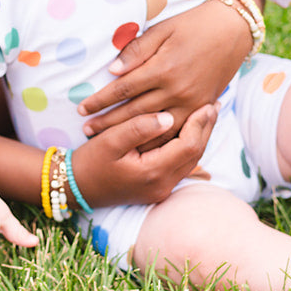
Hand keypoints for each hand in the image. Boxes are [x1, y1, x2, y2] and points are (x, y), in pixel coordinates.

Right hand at [71, 105, 217, 207]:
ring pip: (191, 160)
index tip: (207, 102)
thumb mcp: (110, 141)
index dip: (200, 124)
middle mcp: (162, 184)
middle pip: (196, 154)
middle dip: (206, 128)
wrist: (75, 188)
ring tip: (207, 114)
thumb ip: (139, 127)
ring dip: (200, 136)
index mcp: (153, 172)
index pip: (189, 146)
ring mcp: (161, 188)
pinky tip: (191, 129)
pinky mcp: (158, 187)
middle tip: (215, 104)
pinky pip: (181, 164)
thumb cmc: (90, 162)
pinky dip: (189, 145)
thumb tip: (169, 115)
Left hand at [78, 0, 255, 138]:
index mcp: (163, 68)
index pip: (122, 89)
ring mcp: (191, 102)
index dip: (100, 100)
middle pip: (134, 112)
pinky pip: (178, 131)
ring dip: (130, 137)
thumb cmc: (193, 25)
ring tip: (108, 142)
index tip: (82, 108)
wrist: (233, 30)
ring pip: (155, 128)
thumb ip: (137, 51)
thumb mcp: (162, 29)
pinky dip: (158, 141)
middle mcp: (176, 90)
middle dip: (108, 123)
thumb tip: (113, 71)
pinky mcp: (202, 108)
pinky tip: (142, 147)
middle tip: (86, 131)